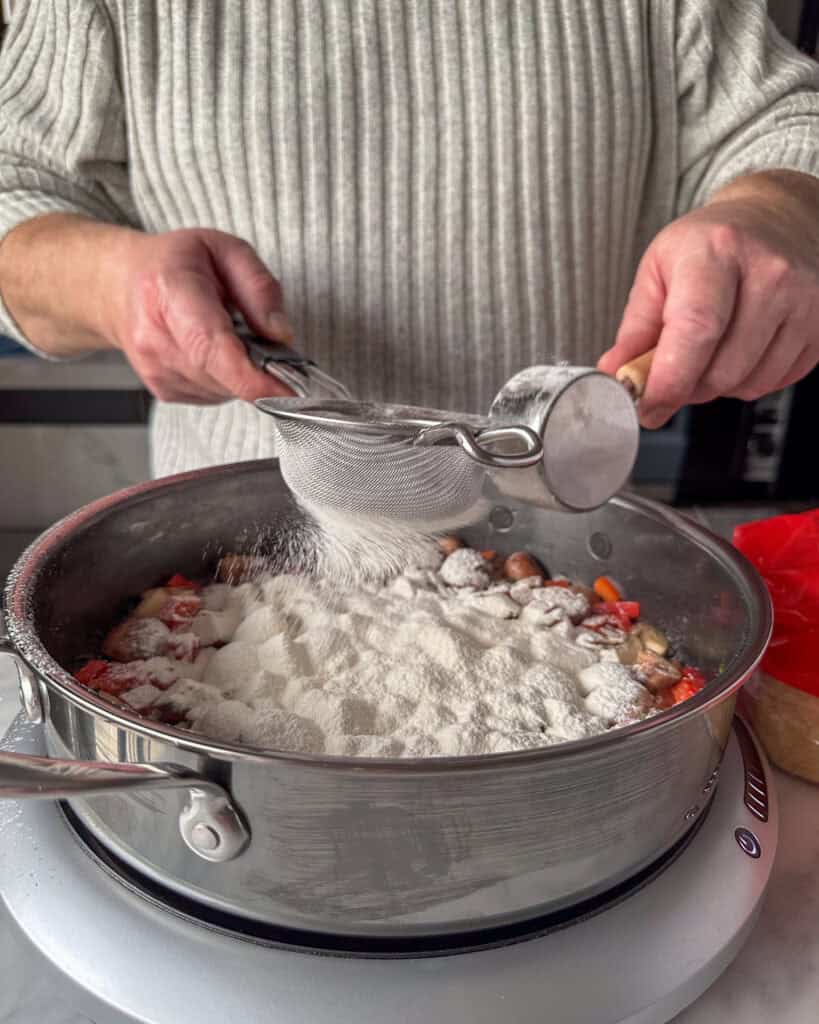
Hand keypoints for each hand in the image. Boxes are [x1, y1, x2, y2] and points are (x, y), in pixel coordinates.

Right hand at [108, 228, 293, 402]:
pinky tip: (214, 352)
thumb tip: (281, 335)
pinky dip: (226, 379)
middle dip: (257, 368)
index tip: (286, 388)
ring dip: (241, 372)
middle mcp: (154, 336)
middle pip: (222, 374)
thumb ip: (259, 288)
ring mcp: (155, 369)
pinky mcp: (164, 390)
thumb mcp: (226, 250)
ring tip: (230, 336)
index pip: (210, 346)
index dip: (251, 376)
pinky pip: (214, 396)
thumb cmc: (175, 264)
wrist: (121, 285)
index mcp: (169, 291)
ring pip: (223, 390)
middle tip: (265, 342)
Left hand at [598, 172, 818, 427]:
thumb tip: (615, 376)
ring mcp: (804, 299)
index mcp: (717, 252)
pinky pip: (776, 382)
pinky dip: (748, 381)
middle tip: (671, 373)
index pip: (696, 329)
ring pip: (749, 383)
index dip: (669, 379)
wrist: (774, 218)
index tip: (647, 405)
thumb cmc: (710, 245)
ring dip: (718, 386)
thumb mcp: (659, 270)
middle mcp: (769, 273)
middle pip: (721, 369)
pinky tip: (740, 350)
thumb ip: (635, 328)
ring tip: (707, 353)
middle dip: (686, 388)